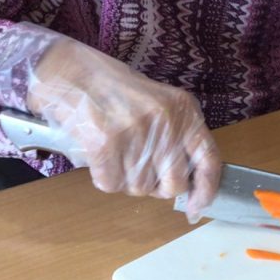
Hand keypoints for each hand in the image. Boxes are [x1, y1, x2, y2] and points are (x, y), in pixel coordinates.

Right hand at [0, 27, 219, 215]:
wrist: (70, 72)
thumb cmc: (113, 90)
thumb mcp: (159, 104)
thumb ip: (176, 138)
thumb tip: (186, 185)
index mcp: (184, 110)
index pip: (209, 159)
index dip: (205, 190)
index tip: (195, 207)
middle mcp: (166, 121)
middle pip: (173, 184)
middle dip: (156, 187)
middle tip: (138, 169)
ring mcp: (137, 132)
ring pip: (140, 188)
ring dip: (125, 179)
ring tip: (115, 152)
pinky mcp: (106, 142)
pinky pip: (111, 184)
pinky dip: (103, 177)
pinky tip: (99, 154)